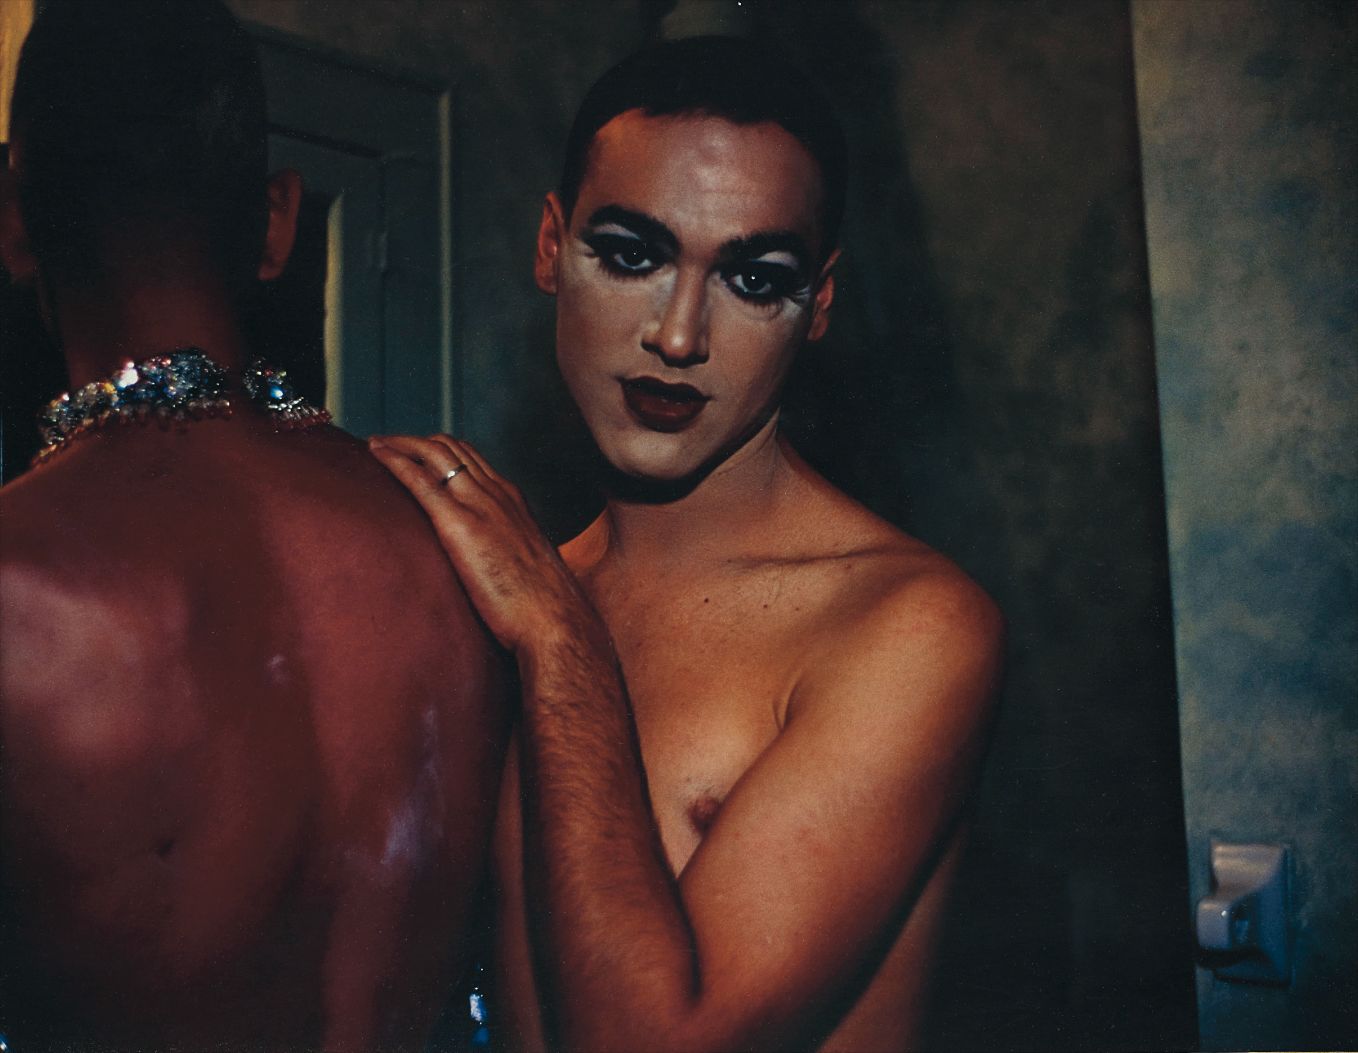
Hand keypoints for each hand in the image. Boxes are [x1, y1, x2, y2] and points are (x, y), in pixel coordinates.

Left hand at [369, 434, 598, 653]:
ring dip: (401, 442)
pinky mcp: (460, 525)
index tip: (416, 454)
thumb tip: (489, 567)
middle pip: (451, 448)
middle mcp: (496, 494)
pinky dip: (396, 460)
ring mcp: (480, 505)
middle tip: (387, 444)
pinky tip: (376, 454)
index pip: (472, 459)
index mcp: (512, 501)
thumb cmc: (541, 606)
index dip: (440, 450)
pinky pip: (422, 481)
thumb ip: (505, 554)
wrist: (553, 619)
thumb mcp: (525, 566)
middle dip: (415, 440)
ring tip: (375, 444)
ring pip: (435, 453)